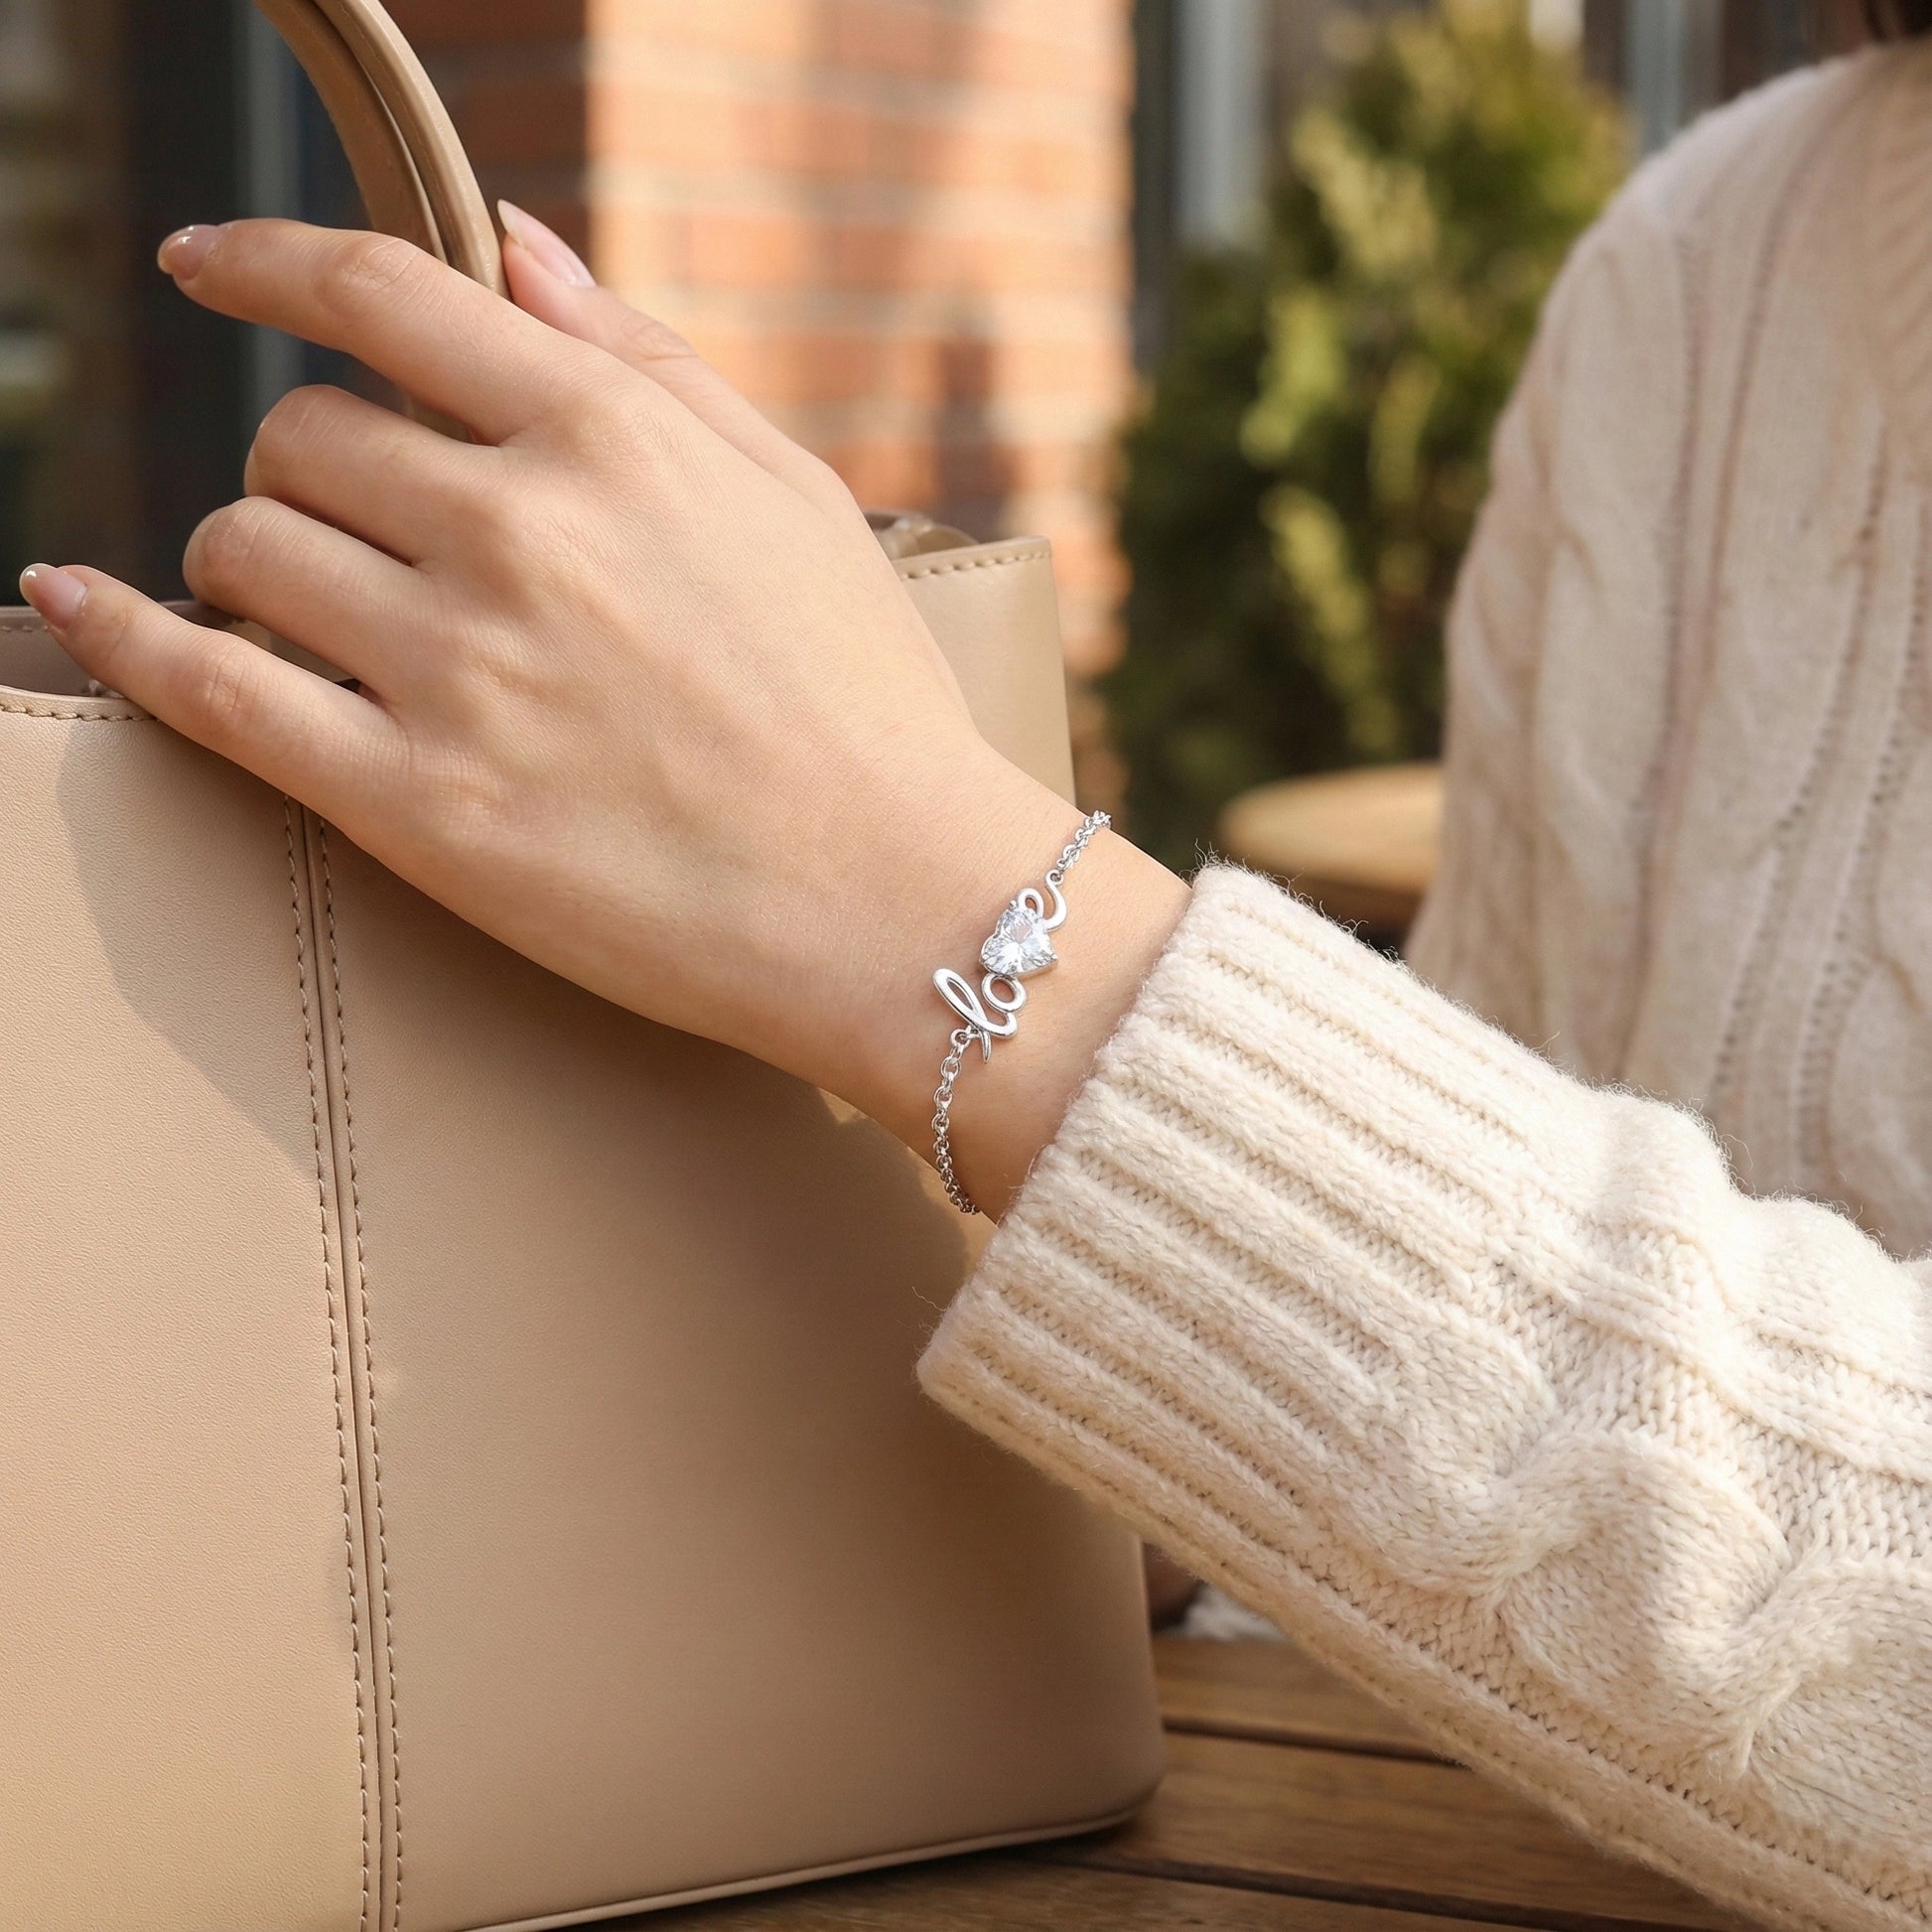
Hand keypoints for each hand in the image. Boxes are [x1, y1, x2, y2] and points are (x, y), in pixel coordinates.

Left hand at [21, 211, 1188, 1212]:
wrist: (899, 905)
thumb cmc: (868, 704)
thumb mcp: (791, 497)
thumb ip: (646, 361)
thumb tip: (514, 246)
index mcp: (613, 439)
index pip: (385, 295)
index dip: (270, 262)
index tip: (210, 263)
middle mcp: (522, 531)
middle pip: (303, 435)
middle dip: (310, 467)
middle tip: (354, 529)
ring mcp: (461, 671)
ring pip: (245, 548)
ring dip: (249, 559)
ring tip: (306, 607)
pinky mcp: (420, 806)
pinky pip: (213, 691)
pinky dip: (128, 637)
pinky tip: (80, 601)